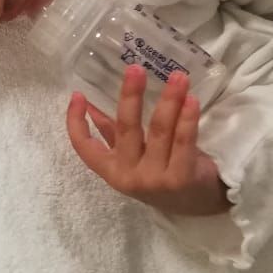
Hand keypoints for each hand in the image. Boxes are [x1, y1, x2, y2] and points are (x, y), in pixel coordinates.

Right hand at [66, 66, 229, 217]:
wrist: (196, 204)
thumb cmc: (160, 173)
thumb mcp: (132, 156)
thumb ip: (111, 132)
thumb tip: (88, 103)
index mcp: (111, 170)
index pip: (84, 147)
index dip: (76, 122)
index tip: (77, 95)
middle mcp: (129, 176)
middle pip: (127, 128)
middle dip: (131, 96)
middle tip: (136, 69)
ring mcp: (155, 179)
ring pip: (159, 130)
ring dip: (169, 100)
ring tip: (178, 77)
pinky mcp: (181, 178)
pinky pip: (183, 142)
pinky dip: (187, 119)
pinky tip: (191, 100)